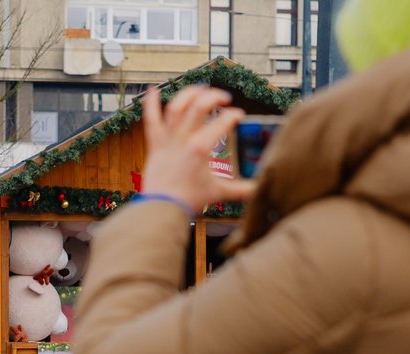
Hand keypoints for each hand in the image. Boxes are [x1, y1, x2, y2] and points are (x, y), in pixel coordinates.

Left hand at [141, 86, 256, 214]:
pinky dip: (150, 104)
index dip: (233, 116)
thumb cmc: (189, 201)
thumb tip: (259, 190)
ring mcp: (168, 140)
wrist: (163, 209)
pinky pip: (150, 120)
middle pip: (200, 106)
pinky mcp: (155, 145)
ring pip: (176, 107)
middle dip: (214, 97)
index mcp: (201, 148)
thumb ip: (241, 190)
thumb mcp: (219, 193)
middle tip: (224, 99)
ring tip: (199, 89)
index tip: (239, 116)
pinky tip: (151, 90)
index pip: (222, 122)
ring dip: (188, 94)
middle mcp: (184, 139)